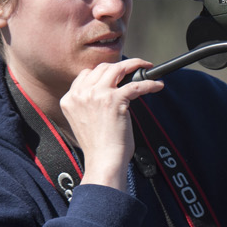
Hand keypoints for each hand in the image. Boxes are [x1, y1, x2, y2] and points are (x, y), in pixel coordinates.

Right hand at [59, 59, 163, 190]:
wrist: (102, 161)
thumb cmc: (97, 147)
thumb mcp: (82, 120)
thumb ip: (88, 104)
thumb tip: (107, 91)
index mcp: (70, 99)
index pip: (86, 75)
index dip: (103, 73)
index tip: (115, 75)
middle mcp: (81, 94)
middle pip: (102, 68)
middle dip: (120, 66)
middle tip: (134, 68)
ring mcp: (97, 95)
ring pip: (118, 69)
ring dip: (135, 65)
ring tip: (146, 68)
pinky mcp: (115, 100)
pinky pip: (136, 84)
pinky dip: (150, 84)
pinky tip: (156, 86)